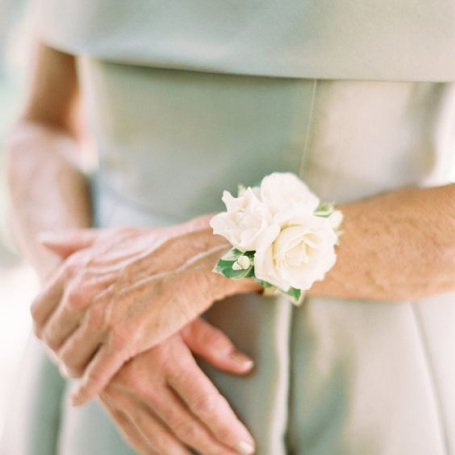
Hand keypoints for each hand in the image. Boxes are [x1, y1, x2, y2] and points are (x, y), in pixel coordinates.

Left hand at [31, 216, 260, 405]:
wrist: (197, 258)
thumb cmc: (160, 246)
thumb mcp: (113, 236)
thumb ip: (77, 241)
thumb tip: (44, 241)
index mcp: (76, 270)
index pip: (39, 311)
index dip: (47, 328)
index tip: (59, 336)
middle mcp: (81, 293)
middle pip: (51, 338)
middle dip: (59, 350)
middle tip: (71, 357)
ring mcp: (102, 317)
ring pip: (69, 358)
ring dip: (73, 370)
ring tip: (82, 373)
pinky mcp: (125, 339)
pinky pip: (94, 374)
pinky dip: (87, 389)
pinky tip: (85, 396)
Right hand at [100, 318, 255, 454]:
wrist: (97, 313)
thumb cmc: (147, 308)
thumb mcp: (181, 318)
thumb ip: (213, 343)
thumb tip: (245, 366)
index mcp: (165, 359)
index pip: (203, 403)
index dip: (227, 428)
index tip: (246, 444)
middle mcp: (143, 382)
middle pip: (186, 427)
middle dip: (215, 448)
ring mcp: (123, 396)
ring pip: (159, 441)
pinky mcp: (110, 403)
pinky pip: (134, 437)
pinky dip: (154, 453)